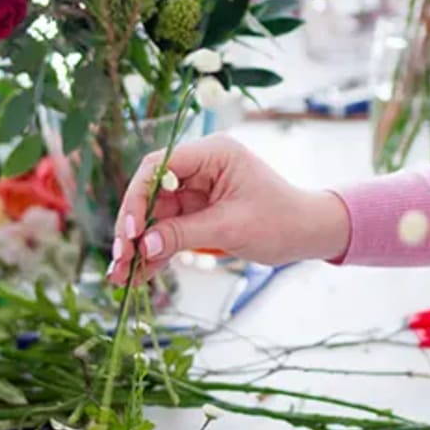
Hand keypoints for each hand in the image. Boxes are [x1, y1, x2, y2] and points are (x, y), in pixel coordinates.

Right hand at [106, 134, 349, 283]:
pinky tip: (139, 275)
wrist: (309, 234)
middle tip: (120, 260)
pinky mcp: (196, 213)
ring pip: (153, 217)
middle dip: (132, 229)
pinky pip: (167, 231)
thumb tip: (143, 245)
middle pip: (149, 194)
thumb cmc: (282, 221)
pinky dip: (154, 253)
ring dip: (138, 246)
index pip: (157, 167)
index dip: (137, 198)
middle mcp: (198, 168)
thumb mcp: (231, 227)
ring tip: (121, 276)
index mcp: (211, 154)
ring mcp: (195, 191)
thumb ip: (184, 234)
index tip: (129, 231)